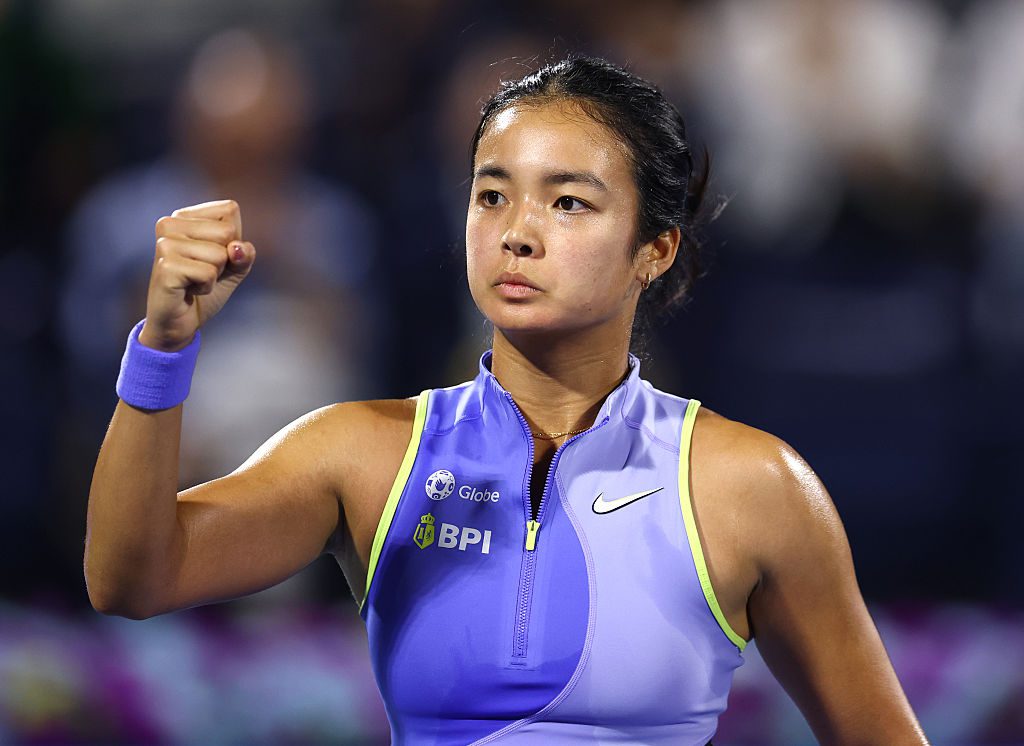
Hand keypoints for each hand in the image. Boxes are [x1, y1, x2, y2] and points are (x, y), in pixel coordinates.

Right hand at [139, 200, 255, 351]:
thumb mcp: (234, 267)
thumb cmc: (204, 289)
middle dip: (225, 259)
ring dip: (215, 275)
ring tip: (194, 281)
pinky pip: (208, 273)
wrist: (179, 322)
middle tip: (202, 272)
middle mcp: (169, 224)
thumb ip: (244, 253)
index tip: (213, 255)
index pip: (230, 210)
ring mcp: (165, 244)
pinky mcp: (166, 266)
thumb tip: (237, 248)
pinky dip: (206, 287)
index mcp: (184, 216)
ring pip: (220, 254)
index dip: (233, 239)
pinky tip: (189, 290)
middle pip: (228, 232)